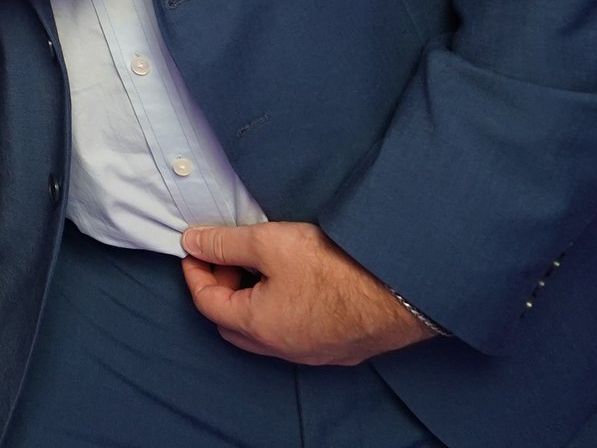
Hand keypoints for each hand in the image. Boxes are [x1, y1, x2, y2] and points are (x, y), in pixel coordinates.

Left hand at [181, 221, 436, 365]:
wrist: (405, 291)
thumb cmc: (336, 268)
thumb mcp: (270, 243)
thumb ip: (225, 244)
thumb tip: (192, 242)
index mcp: (260, 327)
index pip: (207, 303)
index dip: (195, 272)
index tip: (196, 247)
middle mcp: (284, 350)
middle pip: (232, 324)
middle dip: (221, 289)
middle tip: (227, 258)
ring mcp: (315, 354)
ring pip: (265, 334)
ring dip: (251, 302)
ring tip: (260, 266)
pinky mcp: (341, 349)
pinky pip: (295, 335)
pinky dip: (280, 311)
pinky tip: (294, 285)